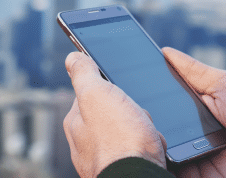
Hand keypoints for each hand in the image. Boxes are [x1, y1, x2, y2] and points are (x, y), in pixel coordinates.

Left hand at [63, 52, 166, 177]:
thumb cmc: (118, 140)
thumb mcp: (96, 94)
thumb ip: (83, 73)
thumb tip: (72, 58)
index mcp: (76, 122)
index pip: (93, 92)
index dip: (112, 87)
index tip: (121, 91)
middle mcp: (87, 142)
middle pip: (117, 111)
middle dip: (133, 110)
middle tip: (136, 117)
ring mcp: (107, 157)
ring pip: (134, 130)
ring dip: (145, 128)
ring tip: (146, 135)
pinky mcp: (126, 167)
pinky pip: (145, 148)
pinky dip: (153, 146)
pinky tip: (153, 149)